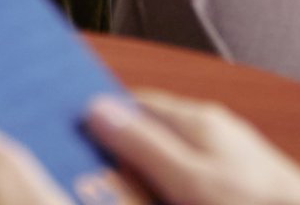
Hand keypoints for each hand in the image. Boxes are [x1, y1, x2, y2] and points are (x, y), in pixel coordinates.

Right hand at [88, 90, 299, 204]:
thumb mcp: (191, 181)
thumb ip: (146, 146)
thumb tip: (96, 109)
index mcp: (196, 120)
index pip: (133, 103)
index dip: (98, 115)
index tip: (66, 132)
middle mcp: (210, 129)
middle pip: (148, 128)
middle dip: (117, 146)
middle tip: (86, 170)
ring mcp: (225, 153)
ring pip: (168, 154)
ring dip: (143, 170)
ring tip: (119, 190)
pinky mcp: (234, 179)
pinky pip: (187, 173)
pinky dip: (167, 185)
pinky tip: (162, 200)